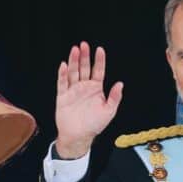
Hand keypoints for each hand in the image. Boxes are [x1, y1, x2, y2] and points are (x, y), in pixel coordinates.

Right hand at [55, 42, 123, 157]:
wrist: (78, 137)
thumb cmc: (94, 125)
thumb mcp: (109, 112)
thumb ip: (114, 98)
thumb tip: (120, 84)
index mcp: (96, 89)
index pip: (98, 71)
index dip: (99, 60)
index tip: (100, 50)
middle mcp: (84, 87)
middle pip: (84, 68)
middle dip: (84, 56)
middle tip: (84, 45)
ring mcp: (73, 91)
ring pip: (73, 72)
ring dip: (74, 61)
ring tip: (75, 50)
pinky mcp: (63, 96)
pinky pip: (62, 83)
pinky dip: (62, 74)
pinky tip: (63, 65)